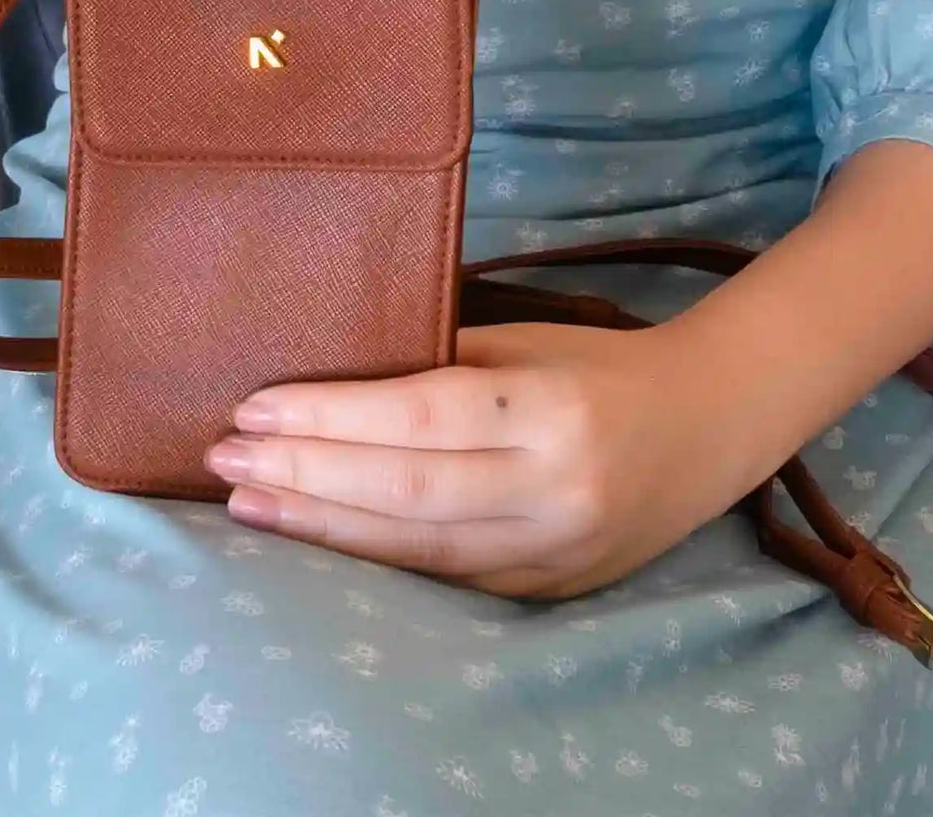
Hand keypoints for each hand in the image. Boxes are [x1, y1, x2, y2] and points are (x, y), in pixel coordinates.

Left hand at [204, 321, 744, 599]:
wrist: (709, 426)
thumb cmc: (601, 365)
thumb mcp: (527, 341)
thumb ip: (440, 363)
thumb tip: (329, 375)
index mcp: (554, 408)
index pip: (419, 416)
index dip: (330, 417)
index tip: (254, 407)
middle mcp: (555, 488)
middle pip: (405, 490)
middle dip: (303, 477)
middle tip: (223, 458)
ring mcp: (554, 552)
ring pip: (415, 549)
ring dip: (318, 528)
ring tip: (244, 504)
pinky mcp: (545, 591)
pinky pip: (441, 578)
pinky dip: (370, 560)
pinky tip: (312, 539)